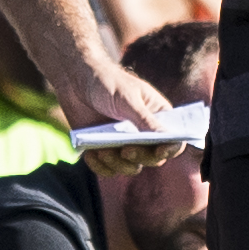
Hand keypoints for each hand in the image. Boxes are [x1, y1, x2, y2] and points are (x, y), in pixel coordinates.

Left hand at [67, 63, 182, 175]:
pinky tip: (91, 155)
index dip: (171, 148)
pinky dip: (100, 166)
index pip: (173, 140)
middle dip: (140, 156)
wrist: (75, 80)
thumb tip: (168, 138)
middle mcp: (144, 135)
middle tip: (126, 149)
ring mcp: (125, 144)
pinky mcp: (105, 151)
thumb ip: (146, 120)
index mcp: (158, 118)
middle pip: (153, 158)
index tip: (160, 150)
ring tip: (102, 151)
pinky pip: (108, 169)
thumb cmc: (106, 82)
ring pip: (130, 167)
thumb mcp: (127, 99)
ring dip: (118, 163)